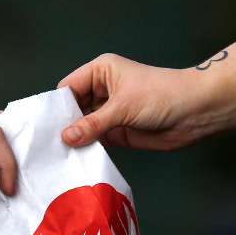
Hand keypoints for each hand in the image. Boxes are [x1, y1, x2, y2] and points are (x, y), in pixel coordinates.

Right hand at [58, 53, 231, 149]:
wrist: (195, 112)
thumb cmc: (161, 96)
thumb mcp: (122, 107)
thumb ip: (93, 124)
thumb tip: (65, 137)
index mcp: (100, 72)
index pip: (68, 88)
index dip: (55, 106)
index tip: (40, 126)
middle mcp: (102, 91)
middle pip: (72, 109)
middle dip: (62, 125)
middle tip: (43, 146)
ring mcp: (109, 113)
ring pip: (83, 127)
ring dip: (74, 140)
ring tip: (54, 157)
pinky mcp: (118, 133)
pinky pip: (96, 141)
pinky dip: (87, 149)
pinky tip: (73, 161)